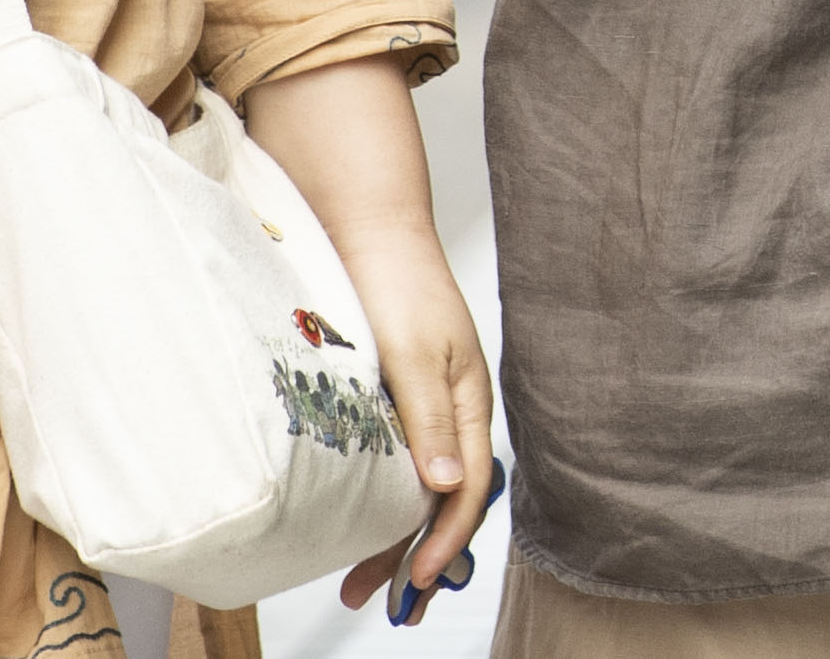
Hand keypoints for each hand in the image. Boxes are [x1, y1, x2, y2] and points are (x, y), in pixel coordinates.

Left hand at [330, 236, 493, 625]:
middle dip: (418, 557)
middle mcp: (452, 411)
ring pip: (420, 488)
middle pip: (446, 500)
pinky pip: (397, 465)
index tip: (415, 582)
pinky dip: (382, 502)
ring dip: (396, 537)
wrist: (365, 226)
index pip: (469, 490)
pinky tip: (359, 519)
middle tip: (384, 602)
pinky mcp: (392, 397)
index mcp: (470, 401)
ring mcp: (423, 405)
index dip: (444, 541)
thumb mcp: (413, 353)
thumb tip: (447, 486)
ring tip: (361, 580)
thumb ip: (429, 421)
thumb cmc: (396, 279)